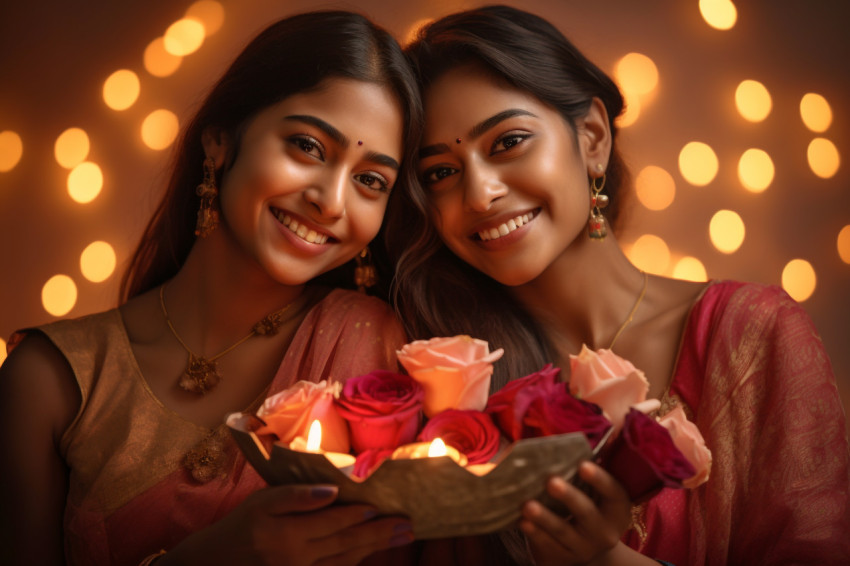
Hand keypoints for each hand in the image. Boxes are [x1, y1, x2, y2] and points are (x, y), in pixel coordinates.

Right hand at [162, 484, 413, 565]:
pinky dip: (353, 563)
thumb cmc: (241, 525)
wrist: (214, 563)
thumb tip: (333, 491)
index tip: (385, 509)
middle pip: (346, 545)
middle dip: (380, 535)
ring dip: (374, 549)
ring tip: (399, 537)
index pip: (334, 522)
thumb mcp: (263, 501)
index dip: (360, 516)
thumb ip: (297, 496)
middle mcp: (297, 558)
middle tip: (408, 526)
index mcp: (288, 534)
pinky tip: (369, 553)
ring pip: (344, 562)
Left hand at [519, 462, 631, 565]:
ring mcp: (584, 548)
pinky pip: (548, 545)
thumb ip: (581, 474)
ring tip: (528, 505)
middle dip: (568, 497)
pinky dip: (535, 533)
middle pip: (586, 512)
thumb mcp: (594, 494)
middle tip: (551, 482)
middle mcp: (605, 531)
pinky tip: (522, 522)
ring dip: (544, 518)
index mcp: (616, 509)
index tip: (582, 465)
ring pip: (563, 531)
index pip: (612, 492)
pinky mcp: (564, 558)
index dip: (599, 479)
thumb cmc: (586, 505)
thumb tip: (558, 446)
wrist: (584, 546)